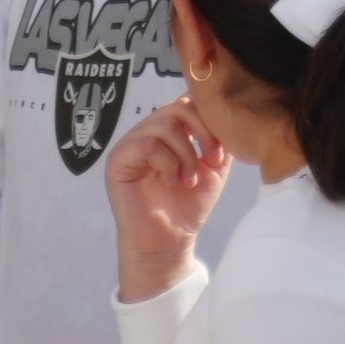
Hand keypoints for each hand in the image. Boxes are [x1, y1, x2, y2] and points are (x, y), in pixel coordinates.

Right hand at [104, 98, 234, 301]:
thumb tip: (227, 115)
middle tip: (212, 160)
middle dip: (202, 132)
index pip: (188, 102)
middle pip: (178, 106)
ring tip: (190, 179)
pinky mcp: (118, 161)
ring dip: (186, 154)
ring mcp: (130, 144)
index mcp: (169, 130)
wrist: (170, 241)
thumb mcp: (213, 169)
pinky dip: (168, 162)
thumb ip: (220, 140)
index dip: (209, 119)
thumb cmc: (189, 206)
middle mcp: (148, 132)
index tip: (221, 151)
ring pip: (165, 124)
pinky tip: (173, 181)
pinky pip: (146, 144)